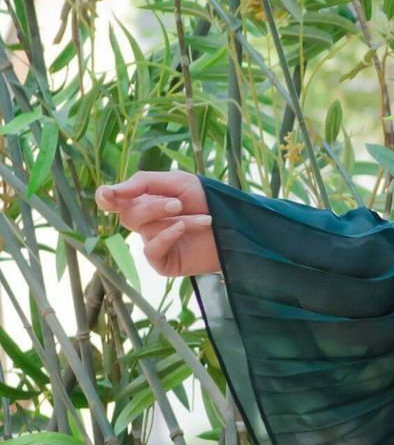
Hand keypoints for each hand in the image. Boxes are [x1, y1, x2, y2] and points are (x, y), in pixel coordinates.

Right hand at [95, 170, 219, 277]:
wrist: (236, 226)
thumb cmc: (207, 201)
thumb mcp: (179, 182)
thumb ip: (144, 182)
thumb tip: (109, 191)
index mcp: (144, 201)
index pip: (113, 200)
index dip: (106, 197)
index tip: (108, 195)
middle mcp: (145, 223)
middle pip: (129, 214)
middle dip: (154, 207)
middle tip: (179, 204)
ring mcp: (152, 242)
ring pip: (145, 230)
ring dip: (175, 220)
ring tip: (203, 218)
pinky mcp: (162, 261)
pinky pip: (151, 250)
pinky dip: (167, 237)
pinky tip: (184, 229)